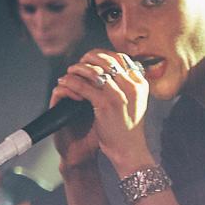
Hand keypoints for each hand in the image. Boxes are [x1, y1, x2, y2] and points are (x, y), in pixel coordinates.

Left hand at [51, 51, 154, 173]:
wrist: (129, 150)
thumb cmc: (128, 128)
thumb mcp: (135, 102)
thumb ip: (128, 85)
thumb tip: (111, 68)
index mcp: (140, 84)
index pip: (120, 58)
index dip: (103, 54)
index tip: (91, 58)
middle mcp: (132, 86)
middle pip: (107, 61)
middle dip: (90, 58)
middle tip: (79, 62)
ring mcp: (119, 95)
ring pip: (94, 72)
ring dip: (78, 68)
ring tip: (70, 71)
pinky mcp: (105, 104)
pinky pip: (83, 86)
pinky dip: (72, 82)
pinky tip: (65, 82)